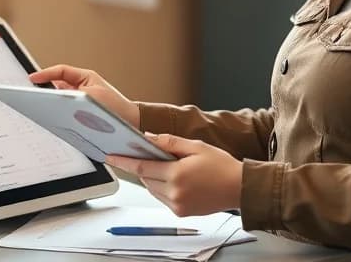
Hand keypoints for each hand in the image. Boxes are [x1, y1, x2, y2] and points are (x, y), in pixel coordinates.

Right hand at [28, 64, 139, 127]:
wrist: (130, 123)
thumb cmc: (116, 107)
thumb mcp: (91, 97)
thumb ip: (71, 95)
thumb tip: (53, 96)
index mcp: (85, 77)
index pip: (61, 71)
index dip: (45, 74)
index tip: (31, 78)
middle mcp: (81, 86)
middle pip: (57, 84)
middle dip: (44, 89)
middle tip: (32, 96)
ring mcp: (79, 99)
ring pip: (60, 98)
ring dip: (51, 103)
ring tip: (40, 109)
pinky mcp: (79, 112)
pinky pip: (65, 111)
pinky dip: (58, 113)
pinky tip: (52, 119)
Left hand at [106, 133, 242, 216]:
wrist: (240, 188)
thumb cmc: (221, 165)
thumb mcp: (195, 146)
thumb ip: (169, 143)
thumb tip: (148, 138)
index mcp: (176, 175)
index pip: (141, 167)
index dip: (123, 162)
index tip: (110, 157)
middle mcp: (174, 193)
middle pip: (146, 178)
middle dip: (144, 166)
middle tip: (148, 155)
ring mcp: (177, 205)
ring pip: (152, 189)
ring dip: (153, 178)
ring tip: (169, 167)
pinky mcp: (181, 212)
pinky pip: (162, 198)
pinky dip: (162, 188)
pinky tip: (176, 179)